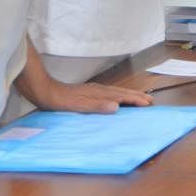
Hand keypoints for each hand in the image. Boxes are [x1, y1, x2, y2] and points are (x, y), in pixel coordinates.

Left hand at [32, 81, 152, 113]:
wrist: (45, 91)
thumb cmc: (61, 100)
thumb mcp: (79, 106)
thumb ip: (98, 106)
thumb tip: (117, 106)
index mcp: (99, 93)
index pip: (122, 96)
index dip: (135, 100)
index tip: (148, 103)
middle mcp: (98, 89)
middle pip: (122, 92)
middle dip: (136, 96)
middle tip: (150, 100)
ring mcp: (93, 89)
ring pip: (116, 91)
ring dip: (129, 95)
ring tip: (139, 98)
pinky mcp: (88, 91)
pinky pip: (109, 93)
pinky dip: (118, 96)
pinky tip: (116, 99)